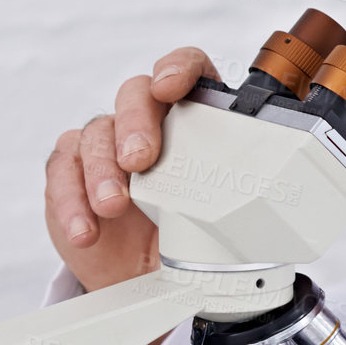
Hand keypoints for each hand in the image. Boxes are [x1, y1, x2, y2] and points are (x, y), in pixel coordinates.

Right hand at [44, 47, 220, 344]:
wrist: (149, 276)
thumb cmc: (192, 237)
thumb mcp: (224, 219)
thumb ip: (243, 203)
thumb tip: (283, 214)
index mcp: (192, 118)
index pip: (188, 70)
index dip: (178, 68)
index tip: (171, 86)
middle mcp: (148, 122)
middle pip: (135, 95)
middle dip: (136, 124)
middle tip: (141, 160)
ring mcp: (106, 142)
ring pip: (96, 133)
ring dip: (102, 172)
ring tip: (113, 207)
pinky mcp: (71, 170)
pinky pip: (63, 172)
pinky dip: (71, 201)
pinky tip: (87, 228)